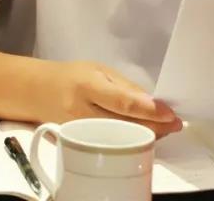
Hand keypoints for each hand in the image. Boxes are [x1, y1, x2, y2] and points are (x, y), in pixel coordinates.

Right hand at [47, 61, 183, 137]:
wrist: (38, 92)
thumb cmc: (71, 76)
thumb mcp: (99, 69)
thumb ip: (124, 86)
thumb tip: (152, 101)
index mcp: (86, 85)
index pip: (121, 102)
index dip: (148, 110)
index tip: (170, 114)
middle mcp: (80, 111)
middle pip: (123, 126)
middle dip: (154, 126)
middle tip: (175, 123)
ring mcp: (78, 132)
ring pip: (119, 139)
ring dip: (145, 135)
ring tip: (165, 129)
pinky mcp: (77, 144)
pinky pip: (109, 145)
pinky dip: (129, 140)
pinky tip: (143, 134)